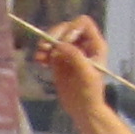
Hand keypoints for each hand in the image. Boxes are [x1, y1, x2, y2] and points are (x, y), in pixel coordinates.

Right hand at [30, 17, 134, 133]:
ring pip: (54, 38)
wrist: (83, 109)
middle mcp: (82, 45)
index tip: (65, 42)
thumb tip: (60, 45)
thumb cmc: (90, 93)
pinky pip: (48, 51)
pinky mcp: (58, 61)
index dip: (72, 28)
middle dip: (54, 35)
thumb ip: (75, 57)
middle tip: (46, 47)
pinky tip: (40, 62)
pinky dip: (42, 53)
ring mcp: (69, 52)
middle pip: (65, 27)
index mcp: (94, 45)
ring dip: (45, 44)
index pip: (83, 24)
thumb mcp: (87, 74)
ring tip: (40, 56)